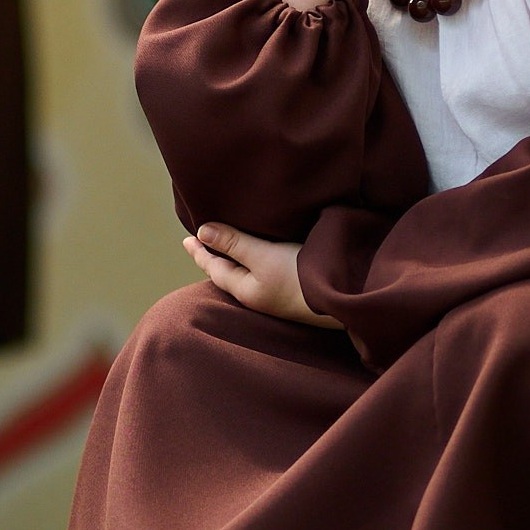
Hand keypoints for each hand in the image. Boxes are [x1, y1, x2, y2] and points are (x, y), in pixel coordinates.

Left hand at [184, 224, 337, 327]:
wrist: (342, 297)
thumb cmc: (299, 276)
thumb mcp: (263, 256)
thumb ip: (233, 243)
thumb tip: (201, 232)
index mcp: (245, 289)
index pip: (214, 268)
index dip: (200, 252)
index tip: (187, 238)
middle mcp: (258, 295)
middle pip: (228, 273)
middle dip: (215, 257)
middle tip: (203, 242)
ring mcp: (276, 295)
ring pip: (247, 274)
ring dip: (235, 259)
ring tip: (228, 247)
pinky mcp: (294, 290)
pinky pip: (264, 273)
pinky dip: (254, 262)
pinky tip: (263, 256)